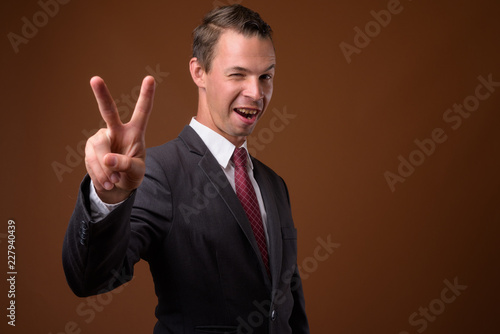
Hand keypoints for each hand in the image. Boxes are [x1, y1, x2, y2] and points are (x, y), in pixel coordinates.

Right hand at [85, 76, 155, 203]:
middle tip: (95, 79)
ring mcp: (101, 138)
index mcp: (135, 132)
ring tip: (113, 180)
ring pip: (100, 150)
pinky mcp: (89, 148)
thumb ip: (126, 165)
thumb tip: (107, 159)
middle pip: (108, 111)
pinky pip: (92, 161)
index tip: (150, 78)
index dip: (146, 96)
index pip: (142, 112)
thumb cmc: (132, 173)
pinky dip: (100, 175)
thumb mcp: (136, 171)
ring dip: (106, 170)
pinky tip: (107, 181)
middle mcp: (116, 130)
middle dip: (102, 95)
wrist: (116, 185)